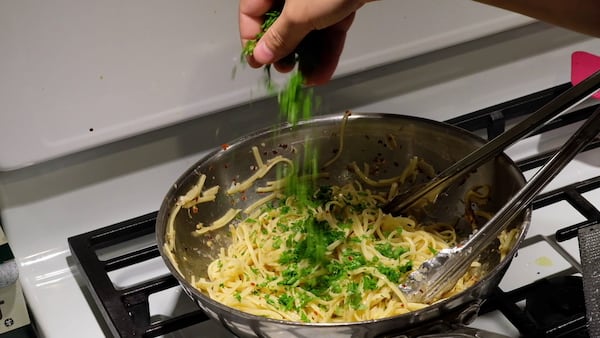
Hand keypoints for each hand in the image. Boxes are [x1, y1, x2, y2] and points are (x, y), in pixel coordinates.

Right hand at [239, 0, 372, 84]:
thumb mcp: (299, 14)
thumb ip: (279, 37)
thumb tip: (262, 54)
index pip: (251, 13)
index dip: (252, 40)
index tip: (257, 62)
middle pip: (280, 24)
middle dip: (284, 51)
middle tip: (284, 69)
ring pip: (306, 30)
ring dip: (307, 57)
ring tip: (306, 77)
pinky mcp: (338, 4)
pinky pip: (327, 31)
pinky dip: (326, 52)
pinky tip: (322, 73)